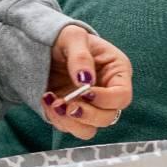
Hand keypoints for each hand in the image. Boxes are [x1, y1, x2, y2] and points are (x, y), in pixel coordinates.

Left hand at [39, 25, 132, 140]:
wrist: (44, 45)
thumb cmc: (64, 37)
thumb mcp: (73, 37)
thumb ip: (80, 57)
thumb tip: (85, 81)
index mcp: (116, 72)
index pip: (122, 96)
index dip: (106, 99)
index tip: (86, 92)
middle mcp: (106, 93)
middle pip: (108, 117)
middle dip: (87, 114)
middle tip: (67, 104)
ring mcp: (88, 106)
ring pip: (89, 129)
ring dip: (71, 122)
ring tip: (54, 104)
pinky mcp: (71, 113)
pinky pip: (69, 127)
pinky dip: (57, 119)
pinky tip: (47, 100)